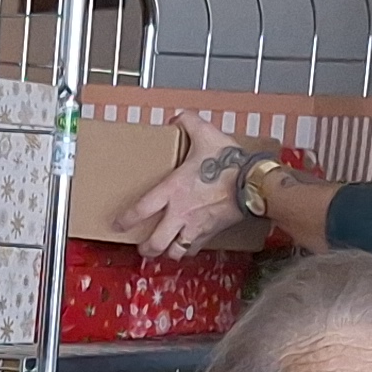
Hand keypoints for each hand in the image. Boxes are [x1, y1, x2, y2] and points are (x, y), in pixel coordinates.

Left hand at [126, 119, 257, 259]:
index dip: (126, 220)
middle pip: (155, 243)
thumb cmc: (229, 162)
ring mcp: (196, 226)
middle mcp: (180, 213)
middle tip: (143, 248)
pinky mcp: (211, 233)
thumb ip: (188, 122)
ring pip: (175, 252)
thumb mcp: (206, 134)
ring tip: (164, 250)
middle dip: (146, 249)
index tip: (118, 224)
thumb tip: (178, 118)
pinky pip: (195, 249)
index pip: (141, 210)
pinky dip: (189, 251)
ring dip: (167, 253)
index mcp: (173, 190)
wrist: (253, 182)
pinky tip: (187, 245)